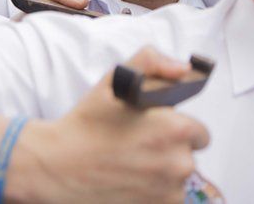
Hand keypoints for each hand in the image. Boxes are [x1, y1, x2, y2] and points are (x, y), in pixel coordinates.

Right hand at [11, 47, 209, 202]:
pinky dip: (151, 194)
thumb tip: (183, 69)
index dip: (177, 130)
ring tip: (130, 166)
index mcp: (176, 129)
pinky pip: (164, 200)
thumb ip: (153, 63)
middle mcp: (179, 164)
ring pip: (176, 181)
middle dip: (169, 151)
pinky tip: (128, 182)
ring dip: (161, 175)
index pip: (199, 133)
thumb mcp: (116, 81)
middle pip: (188, 157)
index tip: (156, 131)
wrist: (54, 167)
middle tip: (138, 147)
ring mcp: (168, 193)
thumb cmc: (86, 124)